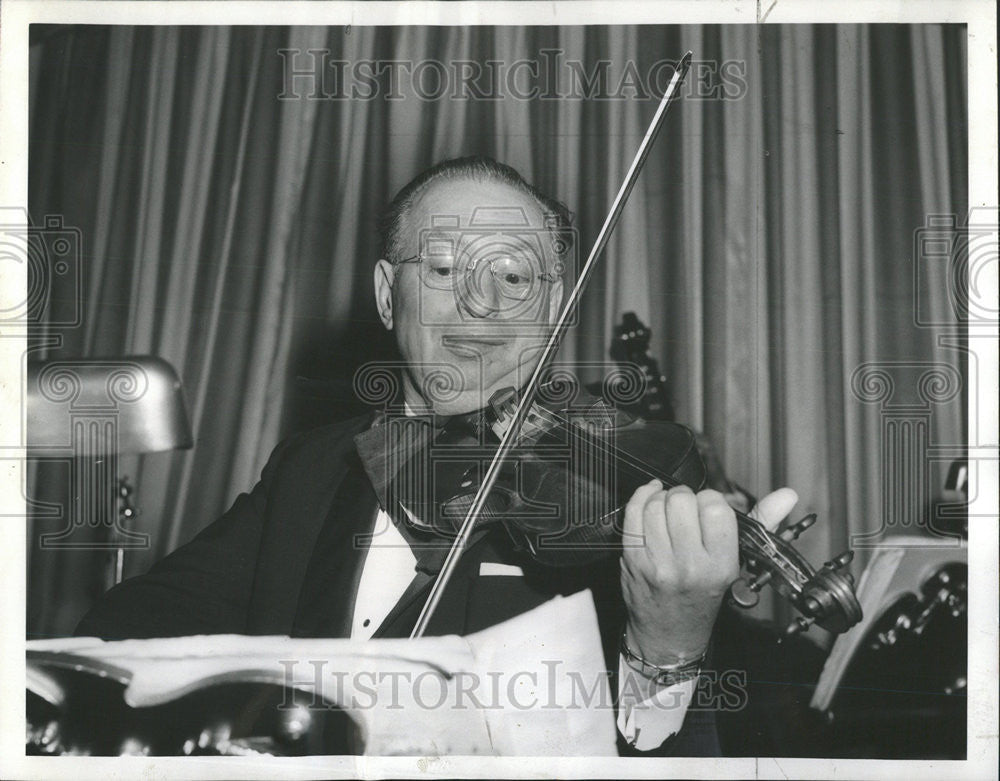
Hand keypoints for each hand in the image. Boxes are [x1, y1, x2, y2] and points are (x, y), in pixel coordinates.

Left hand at [620, 481, 797, 664]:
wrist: (670, 635)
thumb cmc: (703, 597)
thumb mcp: (736, 565)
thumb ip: (761, 524)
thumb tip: (787, 495)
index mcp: (721, 565)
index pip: (716, 508)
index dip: (711, 500)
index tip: (708, 508)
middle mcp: (690, 566)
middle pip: (682, 501)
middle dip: (685, 497)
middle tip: (686, 510)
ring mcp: (658, 564)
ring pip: (655, 505)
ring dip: (661, 499)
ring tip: (668, 511)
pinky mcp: (633, 560)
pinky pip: (633, 514)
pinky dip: (641, 499)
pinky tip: (649, 502)